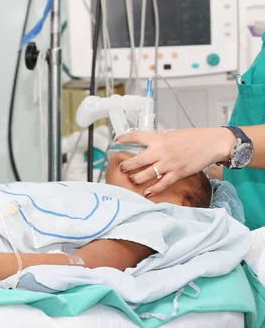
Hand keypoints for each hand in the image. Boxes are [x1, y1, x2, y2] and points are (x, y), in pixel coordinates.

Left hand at [115, 128, 235, 195]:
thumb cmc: (193, 137)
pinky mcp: (178, 173)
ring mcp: (169, 163)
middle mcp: (161, 151)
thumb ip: (159, 141)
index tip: (117, 140)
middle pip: (137, 160)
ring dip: (137, 178)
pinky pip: (162, 183)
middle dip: (127, 165)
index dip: (124, 138)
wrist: (212, 143)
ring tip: (132, 179)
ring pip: (147, 174)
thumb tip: (149, 145)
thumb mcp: (172, 134)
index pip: (136, 136)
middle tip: (123, 168)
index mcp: (159, 138)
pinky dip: (154, 189)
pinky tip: (147, 192)